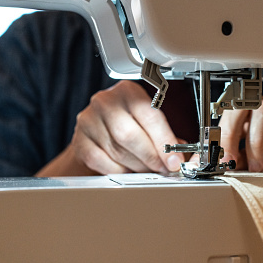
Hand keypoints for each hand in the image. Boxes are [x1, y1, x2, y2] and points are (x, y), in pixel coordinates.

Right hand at [36, 80, 183, 175]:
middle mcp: (105, 101)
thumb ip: (167, 137)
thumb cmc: (131, 125)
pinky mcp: (79, 140)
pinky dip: (118, 171)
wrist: (99, 130)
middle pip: (129, 135)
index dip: (164, 142)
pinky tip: (127, 170)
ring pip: (117, 151)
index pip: (149, 116)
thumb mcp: (150, 122)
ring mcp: (88, 120)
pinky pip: (101, 162)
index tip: (174, 160)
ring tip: (148, 169)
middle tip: (162, 169)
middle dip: (150, 157)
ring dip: (137, 166)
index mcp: (128, 91)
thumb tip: (184, 158)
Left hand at [219, 94, 262, 195]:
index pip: (229, 112)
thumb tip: (222, 166)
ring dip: (256, 142)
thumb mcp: (260, 159)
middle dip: (231, 131)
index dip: (220, 134)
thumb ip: (242, 160)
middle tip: (232, 160)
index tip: (218, 160)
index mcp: (253, 114)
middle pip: (242, 103)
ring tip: (258, 168)